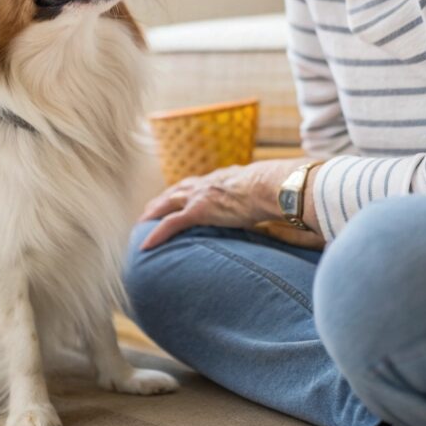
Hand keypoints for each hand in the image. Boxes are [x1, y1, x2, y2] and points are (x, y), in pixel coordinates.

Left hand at [138, 159, 324, 249]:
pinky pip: (171, 224)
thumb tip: (285, 214)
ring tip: (140, 224)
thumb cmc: (277, 191)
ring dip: (152, 214)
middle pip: (176, 191)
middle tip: (148, 210)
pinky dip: (156, 234)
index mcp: (223, 179)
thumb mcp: (267, 195)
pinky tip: (145, 245)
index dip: (184, 191)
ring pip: (167, 204)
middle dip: (161, 200)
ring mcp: (201, 195)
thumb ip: (266, 203)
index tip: (176, 196)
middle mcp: (207, 184)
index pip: (198, 184)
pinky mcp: (199, 210)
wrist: (275, 186)